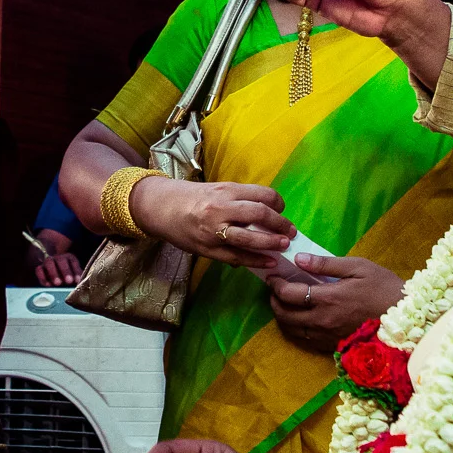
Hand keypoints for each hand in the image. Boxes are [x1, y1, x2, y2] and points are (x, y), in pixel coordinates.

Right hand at [29, 229, 83, 285]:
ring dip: (53, 273)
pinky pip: (39, 270)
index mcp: (69, 258)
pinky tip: (48, 285)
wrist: (54, 269)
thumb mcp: (74, 275)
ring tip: (58, 283)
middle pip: (61, 260)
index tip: (77, 280)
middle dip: (65, 271)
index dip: (76, 271)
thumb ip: (77, 278)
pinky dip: (43, 277)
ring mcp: (48, 262)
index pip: (73, 262)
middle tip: (68, 281)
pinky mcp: (40, 268)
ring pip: (49, 263)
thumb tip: (81, 285)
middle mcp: (58, 258)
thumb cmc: (68, 276)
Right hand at [132, 176, 292, 268]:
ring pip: (249, 238)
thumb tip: (266, 213)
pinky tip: (269, 263)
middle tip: (290, 231)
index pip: (261, 194)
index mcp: (226, 190)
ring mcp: (214, 230)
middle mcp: (221, 208)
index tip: (282, 209)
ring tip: (284, 246)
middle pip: (259, 214)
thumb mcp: (217, 190)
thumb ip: (239, 200)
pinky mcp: (208, 249)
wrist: (162, 207)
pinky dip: (255, 261)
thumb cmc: (192, 198)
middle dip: (280, 224)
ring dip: (271, 243)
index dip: (278, 203)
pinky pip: (236, 257)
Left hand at [267, 256, 404, 352]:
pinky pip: (305, 341)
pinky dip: (296, 330)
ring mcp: (328, 336)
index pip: (289, 294)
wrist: (405, 317)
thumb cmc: (384, 288)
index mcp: (328, 299)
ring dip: (282, 317)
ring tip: (284, 304)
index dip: (276, 285)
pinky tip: (300, 320)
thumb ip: (326, 265)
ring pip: (292, 331)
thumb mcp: (358, 267)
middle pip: (285, 315)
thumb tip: (299, 259)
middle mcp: (323, 321)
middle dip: (274, 301)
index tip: (274, 277)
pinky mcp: (334, 346)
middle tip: (275, 290)